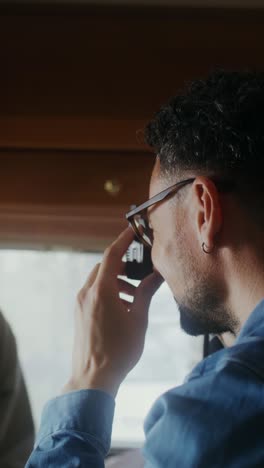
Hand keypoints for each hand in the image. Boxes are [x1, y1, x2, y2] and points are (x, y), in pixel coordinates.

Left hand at [62, 227, 163, 397]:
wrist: (93, 378)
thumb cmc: (119, 350)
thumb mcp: (138, 319)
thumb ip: (146, 292)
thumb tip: (158, 275)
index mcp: (101, 291)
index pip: (112, 255)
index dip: (124, 240)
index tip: (133, 230)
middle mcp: (87, 293)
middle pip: (105, 266)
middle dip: (123, 265)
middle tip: (141, 272)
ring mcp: (81, 303)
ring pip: (99, 280)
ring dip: (117, 280)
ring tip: (135, 296)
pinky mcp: (80, 313)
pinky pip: (94, 292)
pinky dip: (109, 291)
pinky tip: (123, 308)